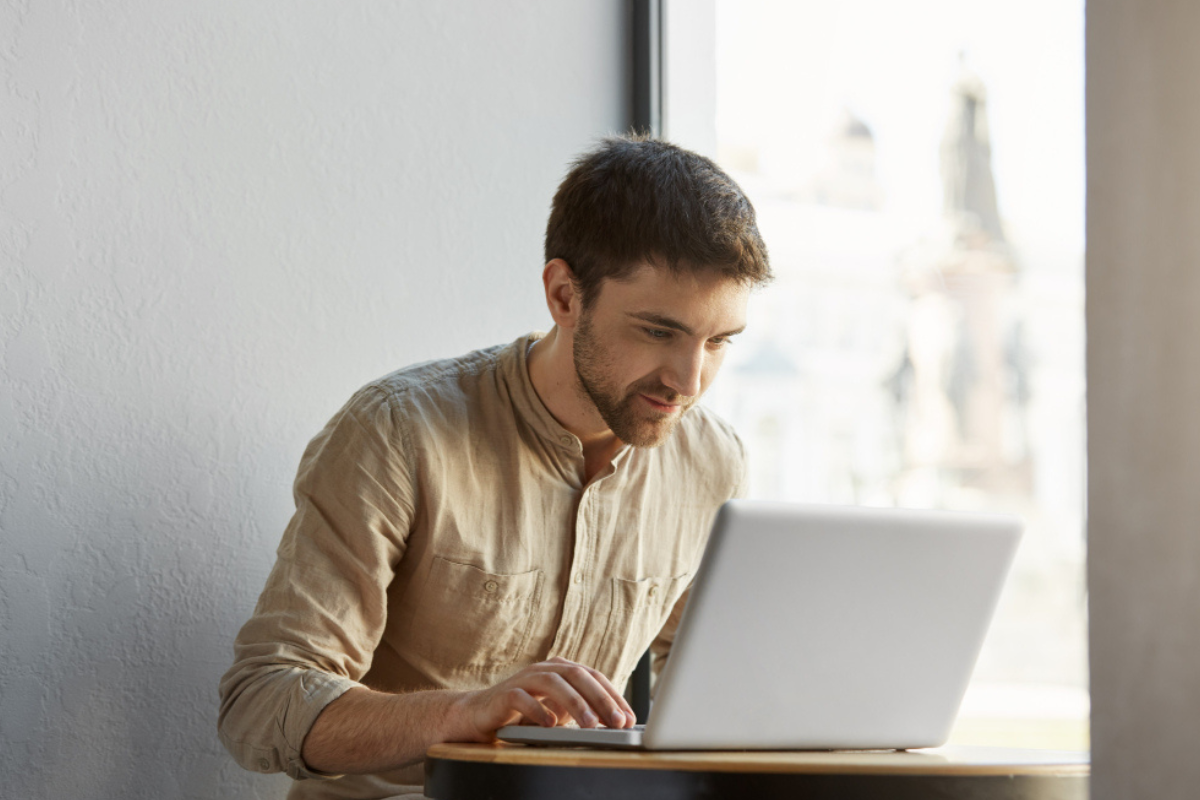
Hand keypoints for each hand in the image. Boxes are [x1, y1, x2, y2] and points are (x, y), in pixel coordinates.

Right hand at [451, 657, 636, 740]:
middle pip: (578, 676)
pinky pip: (522, 698)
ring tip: (591, 725)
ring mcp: (524, 678)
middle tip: (617, 721)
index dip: (614, 696)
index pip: (594, 677)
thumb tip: (614, 722)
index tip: (629, 718)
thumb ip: (580, 710)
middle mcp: (545, 668)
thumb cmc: (524, 713)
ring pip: (554, 683)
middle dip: (601, 699)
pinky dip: (538, 710)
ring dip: (575, 704)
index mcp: (562, 670)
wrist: (480, 715)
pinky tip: (551, 724)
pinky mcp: (504, 694)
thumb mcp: (558, 711)